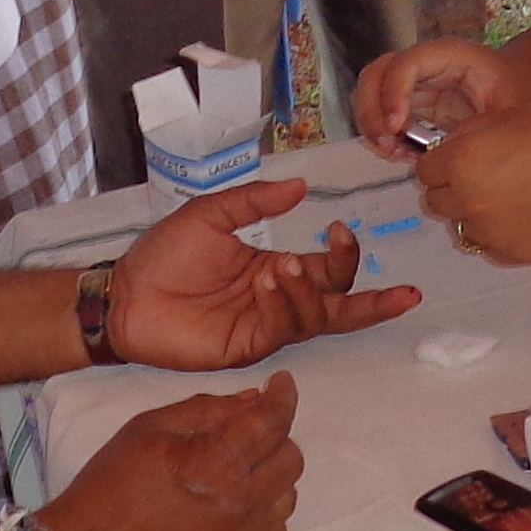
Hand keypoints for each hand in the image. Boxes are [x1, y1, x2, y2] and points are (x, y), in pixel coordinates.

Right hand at [34, 375, 304, 530]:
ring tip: (237, 470)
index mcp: (214, 463)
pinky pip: (275, 530)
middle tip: (247, 429)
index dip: (283, 397)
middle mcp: (240, 504)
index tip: (282, 385)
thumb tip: (252, 399)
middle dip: (275, 434)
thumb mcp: (148, 428)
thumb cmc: (109, 487)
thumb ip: (206, 409)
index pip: (272, 421)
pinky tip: (233, 504)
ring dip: (271, 474)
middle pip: (290, 458)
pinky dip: (264, 510)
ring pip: (287, 495)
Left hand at [100, 179, 420, 370]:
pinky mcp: (248, 344)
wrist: (126, 294)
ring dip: (313, 291)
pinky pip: (283, 328)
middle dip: (375, 302)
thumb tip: (301, 186)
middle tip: (405, 293)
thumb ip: (255, 201)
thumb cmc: (164, 255)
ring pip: (316, 317)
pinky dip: (286, 305)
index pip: (328, 269)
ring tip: (288, 266)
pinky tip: (272, 283)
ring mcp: (266, 324)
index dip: (344, 255)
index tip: (341, 229)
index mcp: (275, 267)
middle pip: (340, 304)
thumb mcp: (210, 214)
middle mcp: (279, 299)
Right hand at [350, 35, 530, 153]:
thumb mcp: (511, 105)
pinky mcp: (412, 102)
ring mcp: (415, 82)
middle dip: (372, 109)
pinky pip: (382, 113)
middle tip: (386, 143)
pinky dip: (382, 134)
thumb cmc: (520, 91)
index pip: (407, 63)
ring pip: (371, 92)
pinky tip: (399, 153)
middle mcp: (425, 64)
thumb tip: (447, 150)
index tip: (397, 127)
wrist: (523, 87)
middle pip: (377, 72)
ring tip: (392, 152)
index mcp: (450, 55)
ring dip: (372, 123)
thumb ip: (482, 125)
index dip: (394, 92)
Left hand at [413, 103, 530, 266]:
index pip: (424, 170)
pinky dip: (497, 231)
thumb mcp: (508, 114)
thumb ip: (468, 134)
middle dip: (451, 187)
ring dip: (472, 210)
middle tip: (483, 174)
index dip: (441, 161)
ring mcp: (489, 234)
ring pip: (460, 224)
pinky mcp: (512, 254)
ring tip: (507, 194)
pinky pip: (488, 243)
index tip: (460, 156)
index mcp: (461, 163)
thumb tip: (448, 148)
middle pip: (436, 201)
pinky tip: (524, 213)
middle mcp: (467, 202)